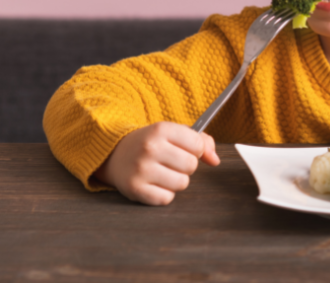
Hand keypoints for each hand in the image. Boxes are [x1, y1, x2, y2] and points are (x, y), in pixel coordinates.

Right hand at [94, 121, 220, 205]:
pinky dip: (164, 194)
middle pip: (191, 165)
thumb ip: (201, 141)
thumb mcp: (173, 133)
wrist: (114, 154)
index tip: (185, 149)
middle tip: (172, 162)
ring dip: (177, 181)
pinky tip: (155, 184)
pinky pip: (166, 199)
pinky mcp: (135, 189)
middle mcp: (150, 148)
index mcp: (161, 129)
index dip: (196, 150)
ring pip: (182, 183)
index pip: (198, 145)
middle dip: (187, 166)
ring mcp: (141, 170)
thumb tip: (215, 160)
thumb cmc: (151, 143)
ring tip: (163, 173)